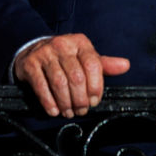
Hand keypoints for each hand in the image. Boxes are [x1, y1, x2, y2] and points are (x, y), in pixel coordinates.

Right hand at [14, 33, 130, 117]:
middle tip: (82, 110)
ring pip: (59, 83)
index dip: (96, 86)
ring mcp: (45, 54)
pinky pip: (41, 86)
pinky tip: (54, 110)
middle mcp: (63, 45)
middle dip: (81, 98)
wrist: (32, 48)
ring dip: (66, 103)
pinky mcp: (30, 64)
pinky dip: (49, 102)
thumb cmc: (64, 56)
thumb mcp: (84, 56)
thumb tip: (125, 65)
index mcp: (80, 42)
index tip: (95, 100)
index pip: (93, 65)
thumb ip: (104, 64)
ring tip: (69, 112)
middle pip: (76, 76)